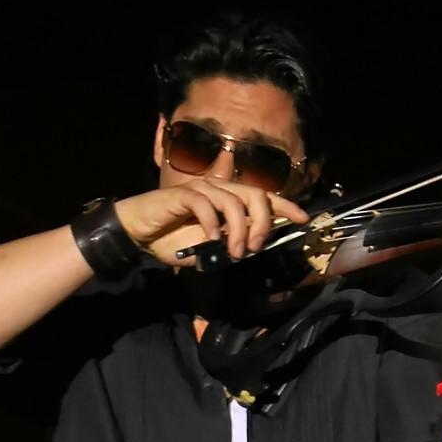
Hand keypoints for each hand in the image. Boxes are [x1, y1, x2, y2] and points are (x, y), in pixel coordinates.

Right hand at [115, 180, 307, 265]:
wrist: (139, 234)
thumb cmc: (173, 239)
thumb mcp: (208, 248)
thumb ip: (228, 245)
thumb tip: (249, 251)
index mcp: (228, 200)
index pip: (263, 198)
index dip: (284, 206)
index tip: (302, 219)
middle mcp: (219, 190)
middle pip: (255, 195)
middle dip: (263, 221)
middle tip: (257, 246)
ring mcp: (201, 189)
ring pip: (232, 200)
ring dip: (239, 229)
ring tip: (235, 252)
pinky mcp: (182, 194)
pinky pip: (204, 203)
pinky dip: (212, 223)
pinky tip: (212, 240)